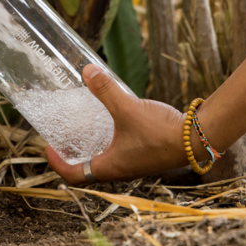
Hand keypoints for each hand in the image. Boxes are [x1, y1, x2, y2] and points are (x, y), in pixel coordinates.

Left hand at [46, 65, 189, 184]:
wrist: (199, 139)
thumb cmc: (161, 132)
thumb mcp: (128, 108)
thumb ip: (105, 90)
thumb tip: (86, 71)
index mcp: (110, 167)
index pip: (73, 174)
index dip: (56, 162)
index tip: (47, 147)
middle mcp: (119, 170)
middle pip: (86, 168)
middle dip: (71, 153)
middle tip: (61, 135)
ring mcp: (133, 164)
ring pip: (103, 159)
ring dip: (90, 146)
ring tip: (81, 126)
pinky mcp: (144, 155)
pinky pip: (118, 151)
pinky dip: (108, 140)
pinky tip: (110, 121)